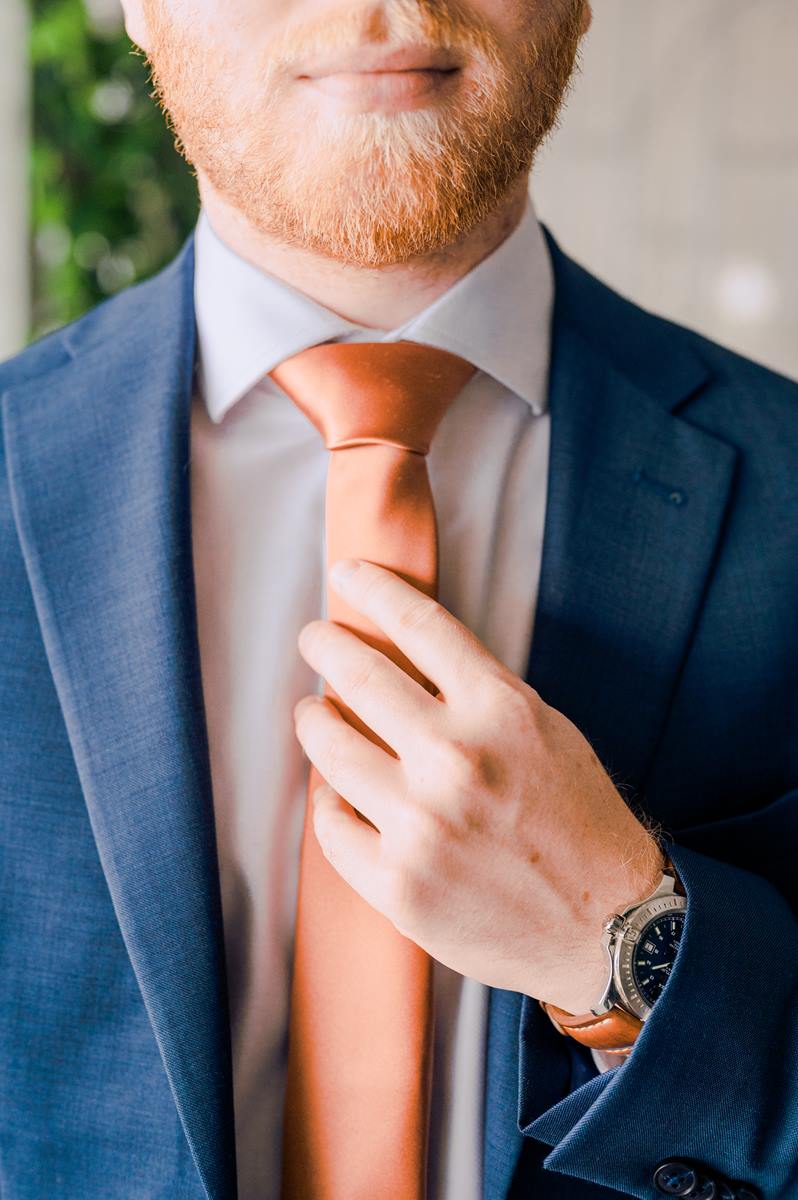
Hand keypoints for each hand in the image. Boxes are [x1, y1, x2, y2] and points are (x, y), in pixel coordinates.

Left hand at [293, 559, 664, 1013]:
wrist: (607, 925)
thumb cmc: (580, 822)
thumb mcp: (546, 730)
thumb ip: (479, 693)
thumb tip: (404, 657)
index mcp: (500, 710)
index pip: (419, 623)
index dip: (374, 588)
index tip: (346, 573)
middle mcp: (456, 758)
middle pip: (359, 675)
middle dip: (326, 646)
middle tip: (314, 638)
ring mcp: (422, 823)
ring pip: (331, 749)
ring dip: (314, 720)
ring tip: (313, 713)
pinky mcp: (398, 884)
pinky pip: (332, 824)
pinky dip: (329, 804)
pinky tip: (336, 795)